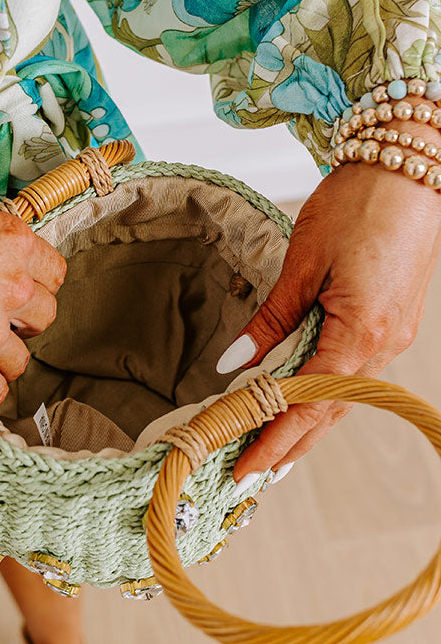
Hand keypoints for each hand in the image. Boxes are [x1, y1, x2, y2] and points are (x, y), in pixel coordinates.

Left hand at [217, 158, 440, 493]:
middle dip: (288, 448)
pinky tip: (304, 407)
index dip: (272, 439)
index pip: (306, 404)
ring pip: (342, 399)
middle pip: (327, 414)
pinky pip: (353, 375)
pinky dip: (324, 398)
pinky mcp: (392, 325)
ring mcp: (392, 338)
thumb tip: (237, 365)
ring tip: (272, 454)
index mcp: (359, 334)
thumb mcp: (303, 263)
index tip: (243, 467)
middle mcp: (382, 347)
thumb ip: (271, 320)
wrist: (408, 168)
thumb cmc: (358, 205)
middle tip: (249, 475)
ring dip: (306, 428)